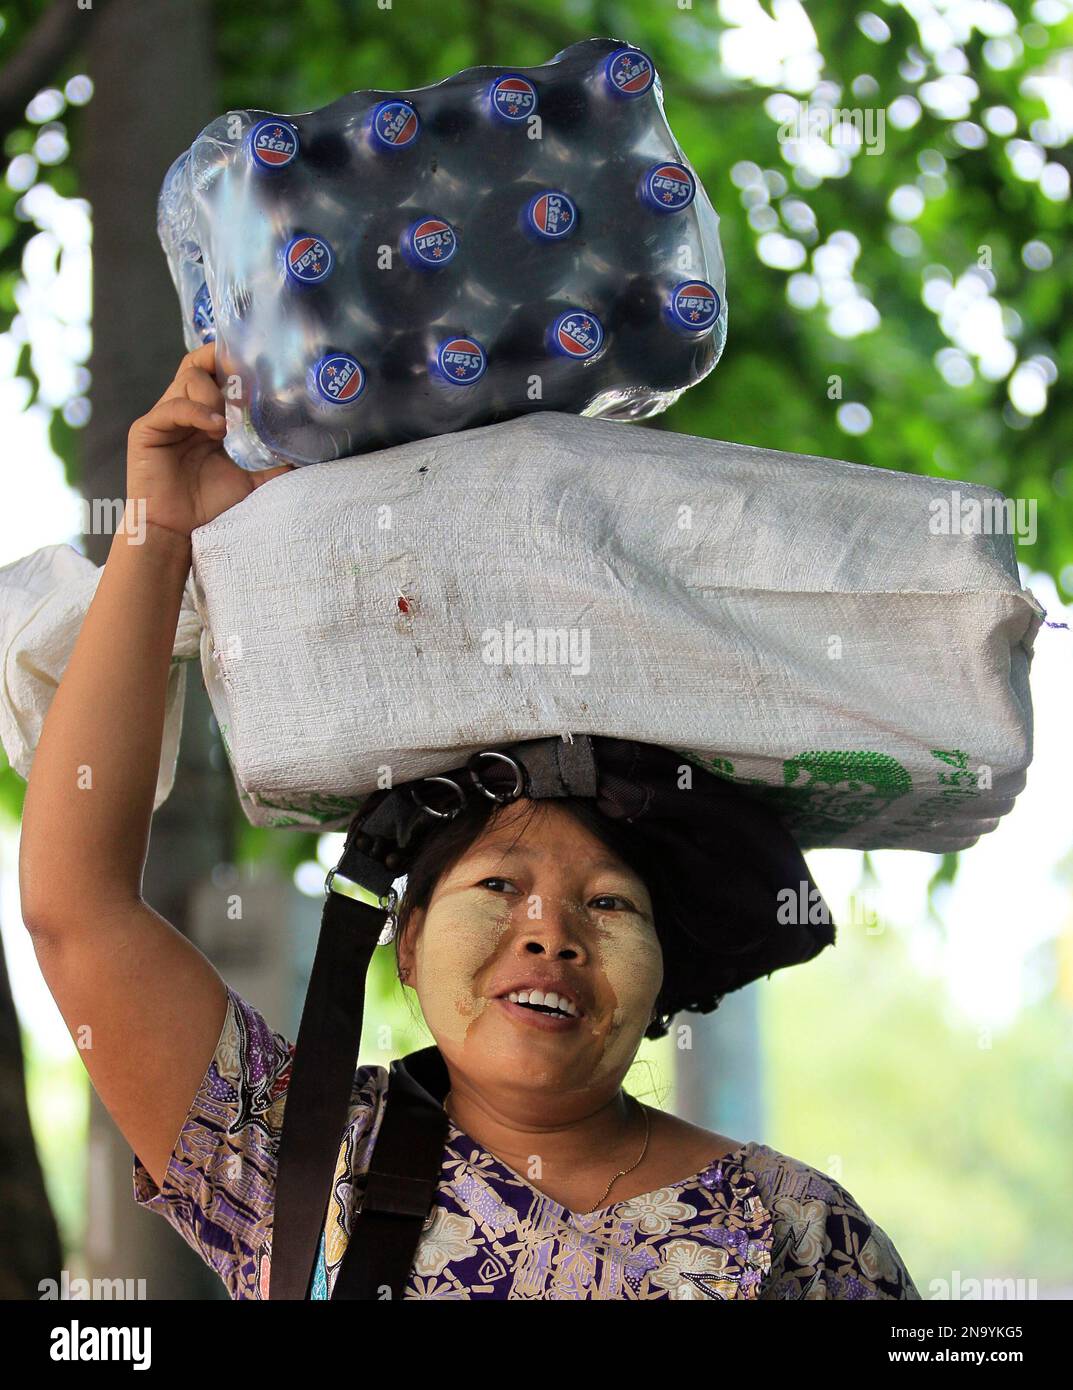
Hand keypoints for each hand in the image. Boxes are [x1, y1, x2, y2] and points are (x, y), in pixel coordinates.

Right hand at [126, 342, 292, 538]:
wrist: (179, 530)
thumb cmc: (210, 502)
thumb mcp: (251, 477)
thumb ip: (273, 461)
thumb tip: (304, 450)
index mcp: (206, 413)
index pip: (214, 371)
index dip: (231, 360)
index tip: (257, 362)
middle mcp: (185, 408)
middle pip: (197, 364)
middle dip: (220, 363)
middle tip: (244, 379)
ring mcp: (165, 417)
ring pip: (187, 379)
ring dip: (214, 394)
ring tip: (228, 423)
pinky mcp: (147, 430)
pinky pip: (172, 408)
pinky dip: (197, 411)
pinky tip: (216, 428)